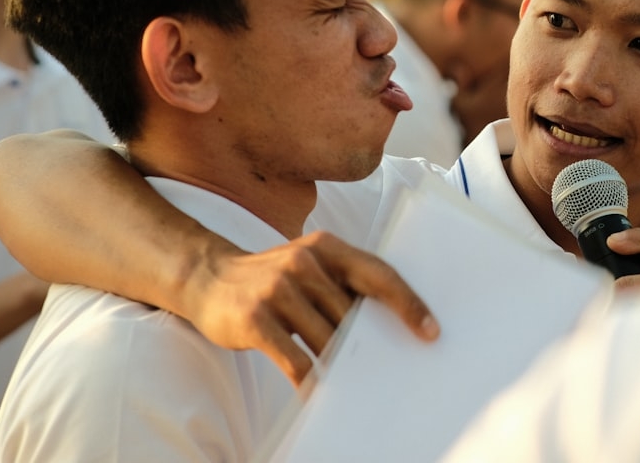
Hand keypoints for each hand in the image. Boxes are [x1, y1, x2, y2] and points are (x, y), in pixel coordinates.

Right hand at [181, 230, 437, 384]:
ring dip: (342, 366)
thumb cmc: (272, 279)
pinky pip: (295, 361)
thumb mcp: (308, 267)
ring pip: (328, 340)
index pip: (378, 274)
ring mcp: (278, 289)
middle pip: (353, 314)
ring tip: (357, 386)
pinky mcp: (255, 319)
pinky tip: (318, 393)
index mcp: (325, 247)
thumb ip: (341, 285)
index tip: (431, 330)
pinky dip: (311, 381)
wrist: (208, 278)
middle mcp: (303, 262)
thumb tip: (385, 324)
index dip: (408, 303)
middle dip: (372, 345)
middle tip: (393, 370)